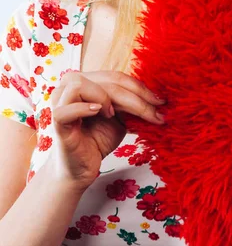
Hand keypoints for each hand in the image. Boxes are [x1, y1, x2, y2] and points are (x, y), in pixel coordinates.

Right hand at [47, 70, 165, 191]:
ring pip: (83, 85)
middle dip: (136, 97)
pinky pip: (69, 107)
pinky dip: (85, 108)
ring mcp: (59, 101)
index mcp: (86, 81)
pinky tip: (99, 113)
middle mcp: (69, 86)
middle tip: (155, 113)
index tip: (161, 101)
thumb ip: (129, 103)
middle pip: (107, 81)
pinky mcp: (57, 120)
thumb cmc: (97, 140)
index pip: (116, 77)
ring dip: (105, 98)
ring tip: (113, 115)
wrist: (81, 169)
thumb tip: (157, 96)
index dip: (140, 88)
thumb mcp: (120, 117)